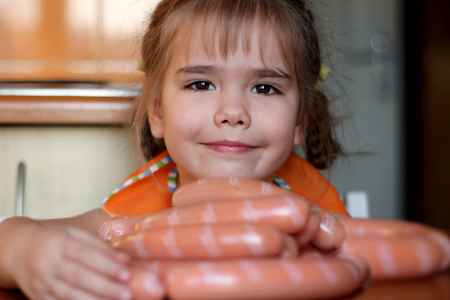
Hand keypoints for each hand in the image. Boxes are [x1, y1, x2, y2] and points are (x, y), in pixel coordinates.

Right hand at [7, 224, 131, 299]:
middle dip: (105, 285)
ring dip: (96, 299)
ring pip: (70, 294)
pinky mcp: (39, 297)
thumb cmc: (55, 241)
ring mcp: (42, 282)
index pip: (86, 253)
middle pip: (79, 276)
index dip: (107, 263)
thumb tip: (123, 256)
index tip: (126, 270)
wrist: (20, 251)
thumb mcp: (73, 234)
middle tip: (127, 291)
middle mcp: (49, 263)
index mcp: (59, 243)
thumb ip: (97, 244)